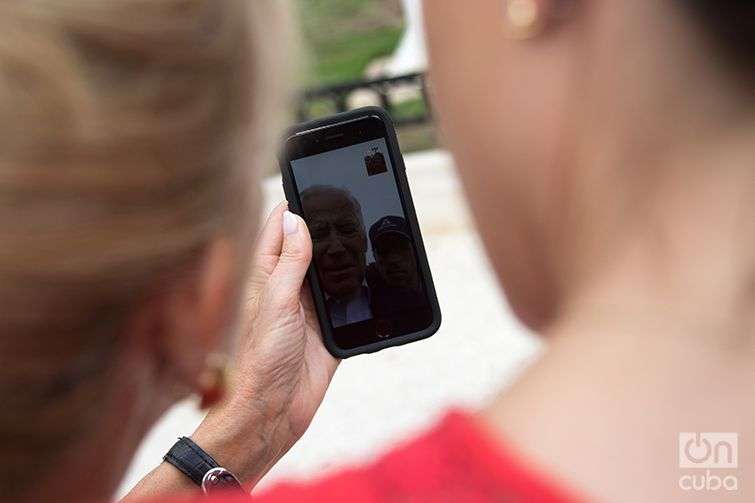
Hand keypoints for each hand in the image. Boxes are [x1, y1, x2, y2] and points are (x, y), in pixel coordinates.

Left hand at [193, 202, 338, 487]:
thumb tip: (298, 220)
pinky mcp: (331, 329)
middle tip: (348, 202)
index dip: (295, 205)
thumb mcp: (278, 303)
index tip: (310, 182)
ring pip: (333, 271)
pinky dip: (360, 290)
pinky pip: (348, 302)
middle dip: (327, 226)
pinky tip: (373, 278)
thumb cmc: (262, 360)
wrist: (274, 410)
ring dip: (346, 257)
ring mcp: (311, 308)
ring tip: (365, 232)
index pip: (280, 229)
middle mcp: (291, 288)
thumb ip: (290, 263)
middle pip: (311, 246)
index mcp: (269, 276)